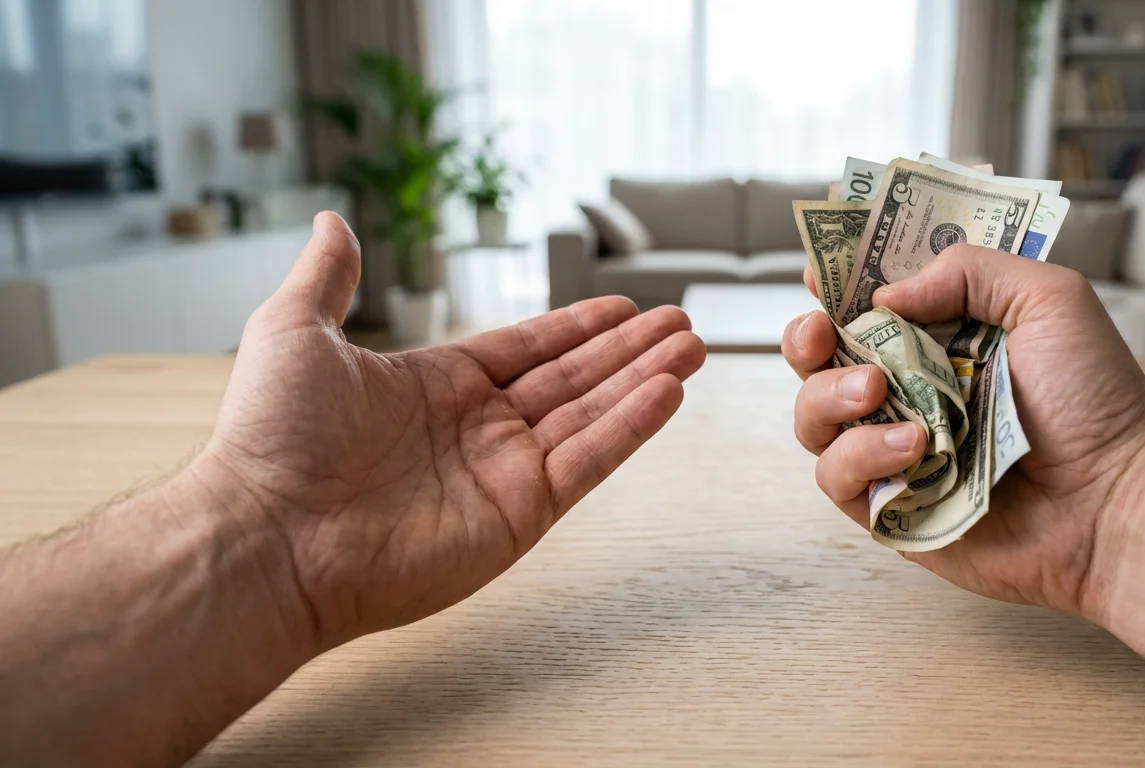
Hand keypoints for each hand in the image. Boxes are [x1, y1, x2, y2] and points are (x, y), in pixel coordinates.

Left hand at [191, 213, 705, 649]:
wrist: (266, 536)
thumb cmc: (269, 438)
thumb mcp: (294, 330)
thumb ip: (329, 277)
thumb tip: (334, 220)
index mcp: (434, 386)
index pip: (527, 348)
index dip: (577, 326)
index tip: (623, 306)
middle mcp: (476, 429)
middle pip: (572, 379)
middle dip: (628, 348)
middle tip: (680, 322)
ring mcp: (501, 474)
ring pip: (591, 415)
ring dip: (644, 380)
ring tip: (692, 348)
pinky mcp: (518, 514)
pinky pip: (587, 461)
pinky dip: (630, 427)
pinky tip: (667, 392)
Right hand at [787, 245, 1144, 618]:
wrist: (1116, 499)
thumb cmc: (1096, 401)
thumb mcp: (1048, 300)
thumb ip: (969, 272)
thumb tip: (886, 294)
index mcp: (942, 340)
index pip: (866, 307)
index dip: (834, 288)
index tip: (819, 277)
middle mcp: (910, 394)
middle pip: (819, 361)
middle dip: (805, 340)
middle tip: (823, 333)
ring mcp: (895, 452)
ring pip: (814, 419)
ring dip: (829, 397)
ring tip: (877, 393)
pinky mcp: (891, 508)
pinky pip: (837, 478)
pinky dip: (861, 456)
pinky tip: (914, 449)